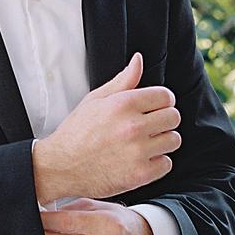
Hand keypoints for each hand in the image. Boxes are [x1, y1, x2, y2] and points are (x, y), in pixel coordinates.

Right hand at [31, 53, 180, 201]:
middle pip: (173, 117)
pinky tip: (142, 159)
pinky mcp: (139, 174)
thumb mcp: (95, 100)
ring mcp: (137, 151)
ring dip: (162, 141)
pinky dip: (157, 163)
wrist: (60, 166)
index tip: (156, 107)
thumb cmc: (77, 132)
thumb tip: (138, 60)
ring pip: (173, 140)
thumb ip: (122, 81)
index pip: (166, 96)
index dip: (163, 101)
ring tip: (146, 143)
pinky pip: (166, 164)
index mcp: (123, 104)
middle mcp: (132, 126)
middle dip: (164, 120)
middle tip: (151, 126)